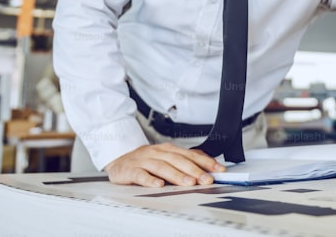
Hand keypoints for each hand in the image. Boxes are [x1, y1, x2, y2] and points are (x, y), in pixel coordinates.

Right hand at [103, 143, 225, 187]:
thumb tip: (207, 168)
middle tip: (207, 179)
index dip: (205, 161)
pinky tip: (158, 185)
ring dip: (176, 175)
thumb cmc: (144, 162)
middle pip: (177, 159)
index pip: (189, 154)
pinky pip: (140, 174)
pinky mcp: (129, 170)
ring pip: (162, 166)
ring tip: (189, 183)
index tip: (218, 170)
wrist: (117, 161)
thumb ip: (183, 162)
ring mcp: (142, 160)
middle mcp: (156, 152)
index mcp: (167, 149)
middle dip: (194, 170)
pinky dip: (150, 180)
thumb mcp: (164, 158)